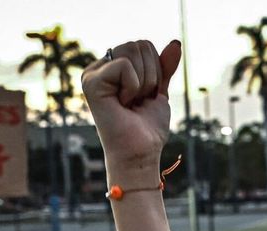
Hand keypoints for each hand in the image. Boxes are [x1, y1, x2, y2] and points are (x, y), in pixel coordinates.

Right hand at [82, 40, 179, 172]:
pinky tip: (122, 104)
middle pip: (138, 45)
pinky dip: (133, 86)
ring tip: (131, 103)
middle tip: (138, 101)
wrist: (140, 152)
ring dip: (143, 82)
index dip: (156, 70)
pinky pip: (125, 65)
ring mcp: (93, 74)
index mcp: (113, 67)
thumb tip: (175, 42)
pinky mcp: (90, 82)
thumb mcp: (159, 91)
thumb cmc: (147, 127)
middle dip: (151, 75)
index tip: (145, 96)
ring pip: (132, 50)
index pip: (144, 45)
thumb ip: (164, 67)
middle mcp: (100, 68)